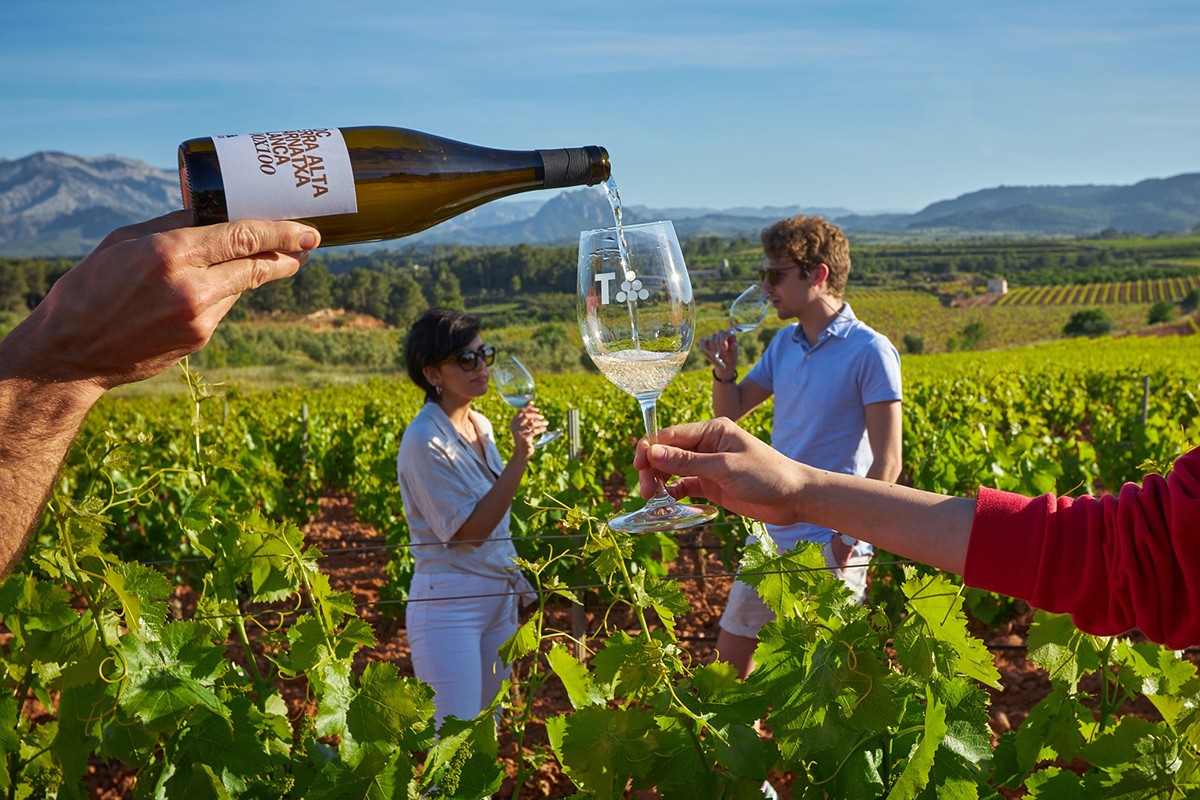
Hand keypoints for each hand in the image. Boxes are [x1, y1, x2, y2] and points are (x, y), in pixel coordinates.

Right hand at [3, 211, 318, 396]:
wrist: (71, 353)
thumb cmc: (90, 288)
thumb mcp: (124, 242)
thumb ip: (172, 227)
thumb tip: (214, 211)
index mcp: (170, 253)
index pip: (243, 237)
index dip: (282, 233)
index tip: (309, 231)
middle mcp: (191, 286)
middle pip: (257, 266)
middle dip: (288, 254)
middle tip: (308, 244)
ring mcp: (199, 317)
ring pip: (243, 286)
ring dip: (259, 272)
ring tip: (275, 258)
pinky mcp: (200, 339)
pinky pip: (225, 306)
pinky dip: (228, 292)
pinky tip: (221, 284)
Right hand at [509, 402, 547, 458]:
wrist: (522, 452)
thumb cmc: (524, 438)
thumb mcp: (524, 426)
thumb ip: (527, 417)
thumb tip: (532, 404)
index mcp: (513, 422)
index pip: (521, 411)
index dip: (530, 409)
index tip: (538, 409)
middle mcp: (514, 427)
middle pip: (527, 416)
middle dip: (536, 415)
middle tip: (543, 417)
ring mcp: (519, 433)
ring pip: (532, 423)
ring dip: (541, 422)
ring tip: (546, 423)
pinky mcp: (524, 438)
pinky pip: (534, 431)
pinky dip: (541, 429)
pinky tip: (544, 429)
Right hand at [634, 418, 805, 524]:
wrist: (795, 498)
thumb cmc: (766, 475)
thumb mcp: (725, 468)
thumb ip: (688, 461)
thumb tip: (652, 452)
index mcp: (712, 430)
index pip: (671, 435)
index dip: (650, 448)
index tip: (637, 466)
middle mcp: (707, 444)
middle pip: (667, 452)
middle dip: (652, 468)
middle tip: (646, 491)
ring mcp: (708, 464)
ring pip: (672, 469)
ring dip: (659, 481)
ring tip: (653, 498)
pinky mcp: (711, 484)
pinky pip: (684, 485)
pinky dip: (672, 492)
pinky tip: (667, 502)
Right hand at [699, 330, 736, 374]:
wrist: (726, 363)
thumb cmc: (732, 356)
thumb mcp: (735, 353)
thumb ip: (735, 348)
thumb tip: (733, 344)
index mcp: (729, 335)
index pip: (724, 333)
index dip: (723, 340)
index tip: (725, 349)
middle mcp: (720, 335)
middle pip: (715, 335)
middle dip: (716, 345)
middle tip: (719, 353)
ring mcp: (713, 338)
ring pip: (710, 340)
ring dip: (712, 349)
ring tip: (716, 355)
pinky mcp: (706, 343)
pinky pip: (702, 342)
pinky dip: (704, 347)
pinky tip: (708, 353)